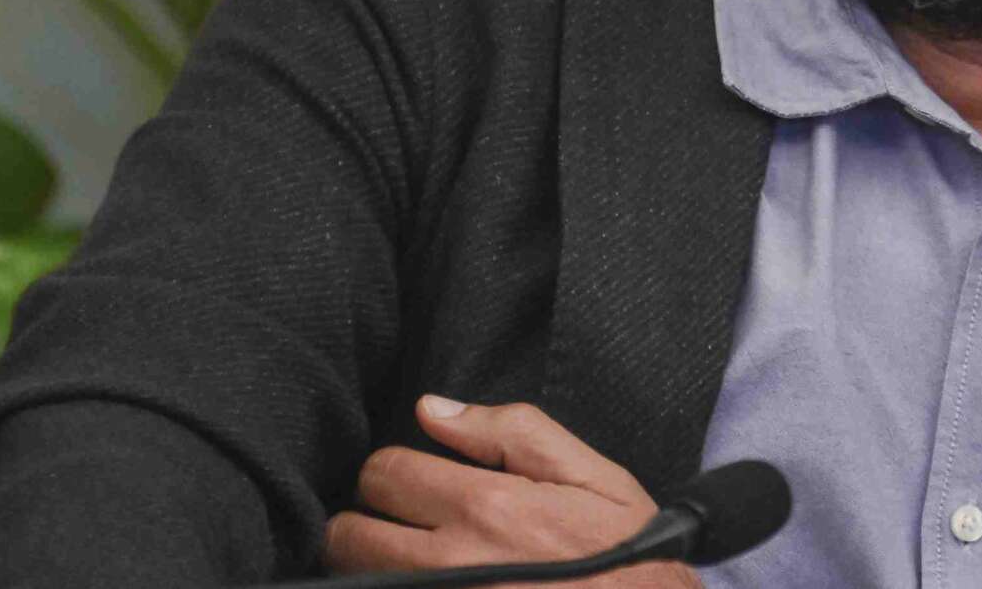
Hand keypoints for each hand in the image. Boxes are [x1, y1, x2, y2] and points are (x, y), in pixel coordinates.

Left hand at [326, 395, 700, 587]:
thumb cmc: (631, 558)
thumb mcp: (592, 478)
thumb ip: (511, 431)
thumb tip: (431, 409)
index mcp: (487, 507)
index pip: (384, 473)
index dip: (395, 471)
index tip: (416, 483)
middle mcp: (451, 565)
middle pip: (350, 536)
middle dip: (369, 522)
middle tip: (401, 526)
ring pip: (358, 580)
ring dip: (371, 567)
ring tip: (404, 562)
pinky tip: (425, 585)